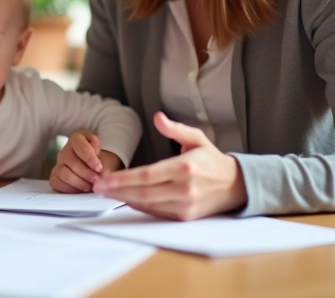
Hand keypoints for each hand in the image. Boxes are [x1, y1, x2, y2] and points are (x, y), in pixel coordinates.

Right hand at [50, 130, 123, 192]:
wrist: (97, 170)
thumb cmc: (102, 161)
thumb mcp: (107, 156)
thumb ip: (104, 161)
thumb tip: (99, 171)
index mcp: (78, 138)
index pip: (80, 146)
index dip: (89, 158)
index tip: (99, 168)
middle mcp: (65, 149)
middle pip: (71, 161)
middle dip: (86, 173)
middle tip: (96, 180)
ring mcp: (59, 163)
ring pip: (64, 173)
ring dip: (79, 182)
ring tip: (89, 186)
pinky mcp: (55, 175)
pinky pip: (57, 183)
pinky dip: (70, 189)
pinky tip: (80, 189)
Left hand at [92, 112, 247, 219]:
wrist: (237, 186)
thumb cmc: (212, 160)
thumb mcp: (197, 138)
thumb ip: (175, 129)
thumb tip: (157, 117)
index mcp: (185, 167)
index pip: (147, 175)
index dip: (123, 179)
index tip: (104, 178)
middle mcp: (184, 189)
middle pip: (143, 193)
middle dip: (117, 191)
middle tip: (97, 186)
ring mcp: (185, 205)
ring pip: (147, 205)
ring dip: (124, 199)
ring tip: (105, 192)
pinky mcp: (185, 217)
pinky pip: (156, 213)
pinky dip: (139, 206)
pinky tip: (125, 199)